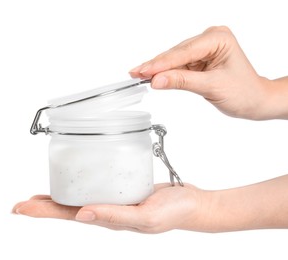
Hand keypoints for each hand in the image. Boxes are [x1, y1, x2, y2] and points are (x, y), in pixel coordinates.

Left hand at [12, 183, 211, 232]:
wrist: (192, 203)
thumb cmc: (173, 213)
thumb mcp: (145, 218)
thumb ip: (115, 217)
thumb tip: (81, 216)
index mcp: (109, 219)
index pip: (69, 215)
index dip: (44, 212)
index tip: (21, 208)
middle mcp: (108, 210)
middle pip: (71, 207)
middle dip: (46, 204)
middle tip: (23, 201)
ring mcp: (116, 199)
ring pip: (83, 195)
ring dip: (63, 193)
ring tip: (45, 190)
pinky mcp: (124, 188)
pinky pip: (100, 184)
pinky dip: (85, 180)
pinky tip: (81, 174)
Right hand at [130, 26, 287, 119]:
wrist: (254, 101)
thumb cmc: (243, 92)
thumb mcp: (211, 86)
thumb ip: (182, 82)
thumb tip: (157, 80)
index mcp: (218, 39)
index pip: (183, 52)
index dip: (161, 64)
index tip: (143, 72)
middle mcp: (210, 39)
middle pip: (176, 54)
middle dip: (156, 66)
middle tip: (135, 73)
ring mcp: (204, 49)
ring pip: (175, 59)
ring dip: (158, 69)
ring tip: (139, 75)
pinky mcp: (199, 59)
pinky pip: (179, 66)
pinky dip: (167, 73)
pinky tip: (153, 76)